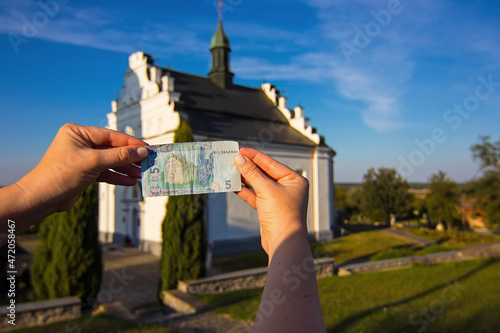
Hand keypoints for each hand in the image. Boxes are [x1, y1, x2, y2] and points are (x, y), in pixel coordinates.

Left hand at [17, 123, 147, 213]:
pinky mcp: (85, 173)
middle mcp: (81, 143)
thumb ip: (118, 156)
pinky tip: (130, 181)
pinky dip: (117, 177)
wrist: (42, 199)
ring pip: (110, 161)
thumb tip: (140, 151)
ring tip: (141, 173)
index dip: (130, 142)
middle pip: (112, 148)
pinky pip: (106, 172)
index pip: (110, 135)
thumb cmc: (59, 175)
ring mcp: (83, 158)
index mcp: (78, 133)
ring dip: (125, 168)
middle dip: (129, 157)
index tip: (146, 148)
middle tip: (147, 161)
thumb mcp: (93, 162)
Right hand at [234, 147, 308, 257]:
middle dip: (248, 167)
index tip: (241, 149)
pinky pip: (255, 196)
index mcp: (294, 180)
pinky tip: (233, 186)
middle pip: (264, 173)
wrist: (283, 242)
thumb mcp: (266, 190)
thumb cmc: (281, 214)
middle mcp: (288, 188)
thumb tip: (239, 159)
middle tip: (232, 158)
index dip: (255, 156)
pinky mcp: (269, 209)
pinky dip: (245, 191)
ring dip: (244, 179)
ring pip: (258, 185)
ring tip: (230, 170)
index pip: (271, 164)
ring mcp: (278, 199)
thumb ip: (252, 173)